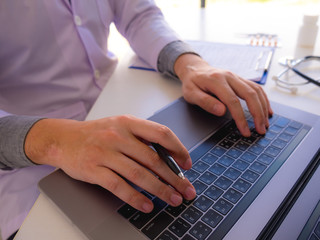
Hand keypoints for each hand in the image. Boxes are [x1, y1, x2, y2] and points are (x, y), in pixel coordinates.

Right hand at [24, 116, 195, 212]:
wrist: (63, 139)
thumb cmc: (97, 134)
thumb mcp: (120, 126)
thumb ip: (142, 137)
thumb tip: (169, 156)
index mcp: (129, 122)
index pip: (161, 133)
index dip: (178, 149)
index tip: (187, 164)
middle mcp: (118, 136)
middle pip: (153, 159)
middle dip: (174, 177)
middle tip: (186, 190)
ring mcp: (105, 153)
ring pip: (139, 174)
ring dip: (160, 189)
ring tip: (173, 199)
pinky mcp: (94, 170)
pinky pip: (119, 186)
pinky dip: (135, 197)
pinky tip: (147, 205)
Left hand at [174, 54, 272, 136]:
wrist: (194, 69)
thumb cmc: (192, 83)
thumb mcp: (191, 94)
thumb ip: (205, 102)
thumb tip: (221, 111)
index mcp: (216, 80)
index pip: (233, 101)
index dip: (241, 118)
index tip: (245, 131)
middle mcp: (229, 77)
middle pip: (250, 94)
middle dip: (258, 113)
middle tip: (261, 129)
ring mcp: (236, 77)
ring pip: (256, 90)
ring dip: (263, 107)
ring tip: (265, 123)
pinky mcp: (240, 80)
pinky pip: (256, 88)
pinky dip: (264, 100)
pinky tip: (267, 110)